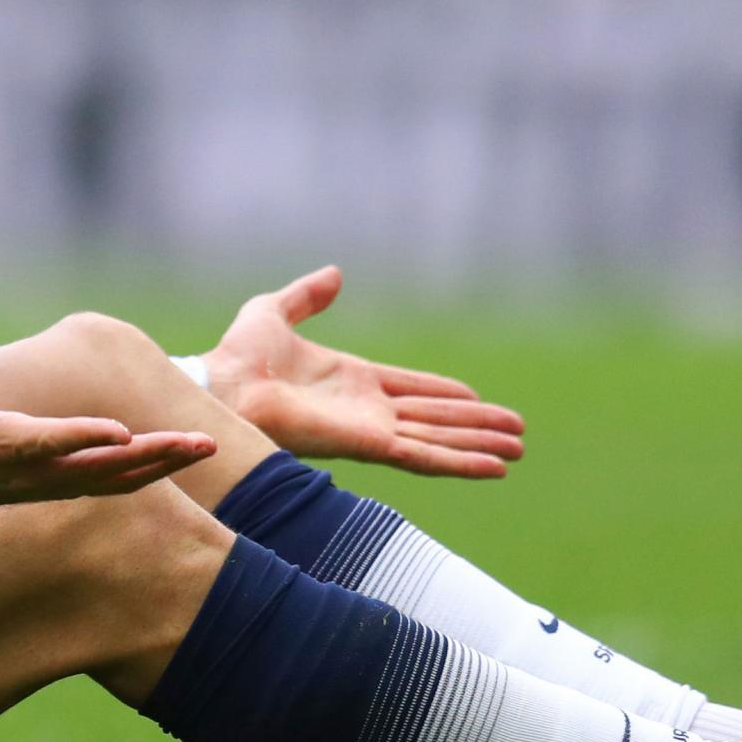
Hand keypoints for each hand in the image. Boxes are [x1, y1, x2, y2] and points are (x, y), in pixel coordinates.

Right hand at [0, 337, 215, 514]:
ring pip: (121, 479)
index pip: (54, 443)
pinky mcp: (68, 487)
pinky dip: (152, 472)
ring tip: (207, 445)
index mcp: (11, 446)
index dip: (86, 437)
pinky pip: (118, 484)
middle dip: (156, 455)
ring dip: (165, 464)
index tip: (123, 432)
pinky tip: (181, 457)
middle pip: (107, 467)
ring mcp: (58, 484)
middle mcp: (42, 472)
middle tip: (201, 442)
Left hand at [203, 267, 523, 478]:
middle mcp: (366, 409)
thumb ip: (307, 297)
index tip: (476, 398)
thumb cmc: (238, 355)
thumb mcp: (275, 312)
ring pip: (438, 440)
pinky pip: (423, 456)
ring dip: (479, 445)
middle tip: (517, 432)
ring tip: (518, 449)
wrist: (224, 384)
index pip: (410, 390)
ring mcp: (370, 429)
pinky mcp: (368, 444)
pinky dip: (460, 463)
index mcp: (351, 380)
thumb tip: (334, 274)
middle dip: (475, 425)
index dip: (444, 395)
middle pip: (434, 419)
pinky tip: (495, 466)